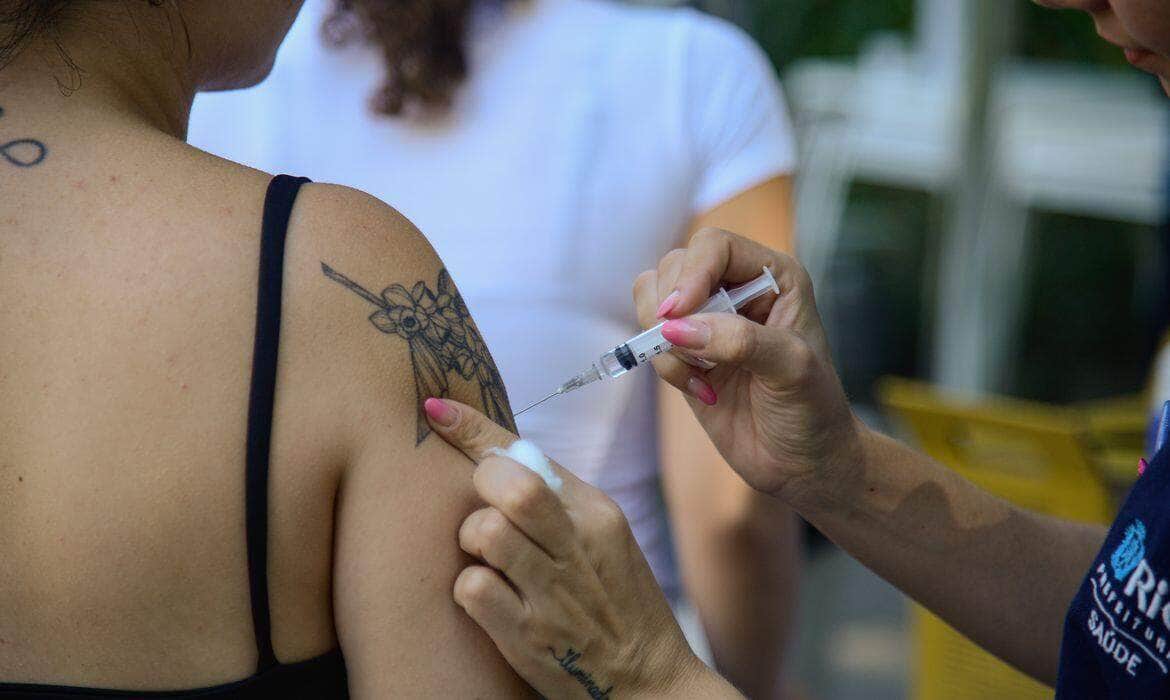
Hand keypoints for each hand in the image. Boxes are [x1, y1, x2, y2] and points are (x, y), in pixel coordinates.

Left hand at [423, 398, 738, 698]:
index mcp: (598, 514)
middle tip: (483, 507)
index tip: (435, 409)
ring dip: (471, 540)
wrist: (649, 682)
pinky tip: (489, 598)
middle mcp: (579, 547)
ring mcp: (554, 594)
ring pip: (484, 531)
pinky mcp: (529, 638)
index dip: (474, 427)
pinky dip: (469, 589)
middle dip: (480, 486)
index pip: (530, 454)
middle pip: (509, 485)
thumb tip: (497, 456)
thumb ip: (559, 502)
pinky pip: (471, 588)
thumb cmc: (618, 603)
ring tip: (488, 556)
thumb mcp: (605, 541)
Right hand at [634, 228, 862, 498]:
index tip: (678, 314)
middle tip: (689, 350)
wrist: (805, 464)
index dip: (692, 273)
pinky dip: (663, 364)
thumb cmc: (813, 411)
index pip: (715, 247)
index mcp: (774, 277)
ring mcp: (708, 322)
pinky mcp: (687, 354)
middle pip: (675, 266)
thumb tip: (676, 328)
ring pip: (653, 298)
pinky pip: (650, 341)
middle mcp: (738, 290)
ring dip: (662, 338)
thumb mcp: (791, 369)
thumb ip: (739, 341)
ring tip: (699, 372)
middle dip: (670, 308)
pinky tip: (701, 389)